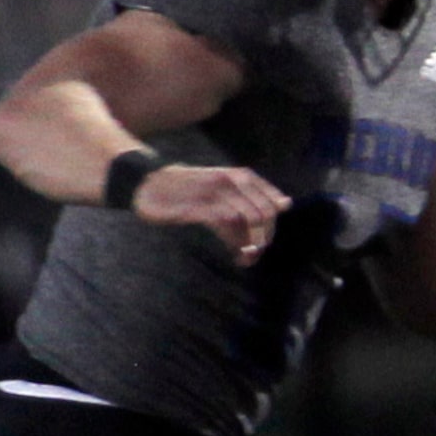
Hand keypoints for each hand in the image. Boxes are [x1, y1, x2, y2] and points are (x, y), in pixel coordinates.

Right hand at [133, 163, 288, 266]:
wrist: (148, 183)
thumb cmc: (188, 187)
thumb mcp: (221, 185)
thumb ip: (252, 194)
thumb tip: (286, 203)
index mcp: (238, 176)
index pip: (271, 202)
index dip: (272, 226)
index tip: (263, 242)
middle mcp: (229, 181)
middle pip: (262, 213)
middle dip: (263, 238)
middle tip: (254, 254)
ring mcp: (213, 193)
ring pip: (246, 219)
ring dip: (250, 244)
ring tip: (245, 258)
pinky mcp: (197, 206)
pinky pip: (226, 225)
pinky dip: (235, 243)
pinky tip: (234, 255)